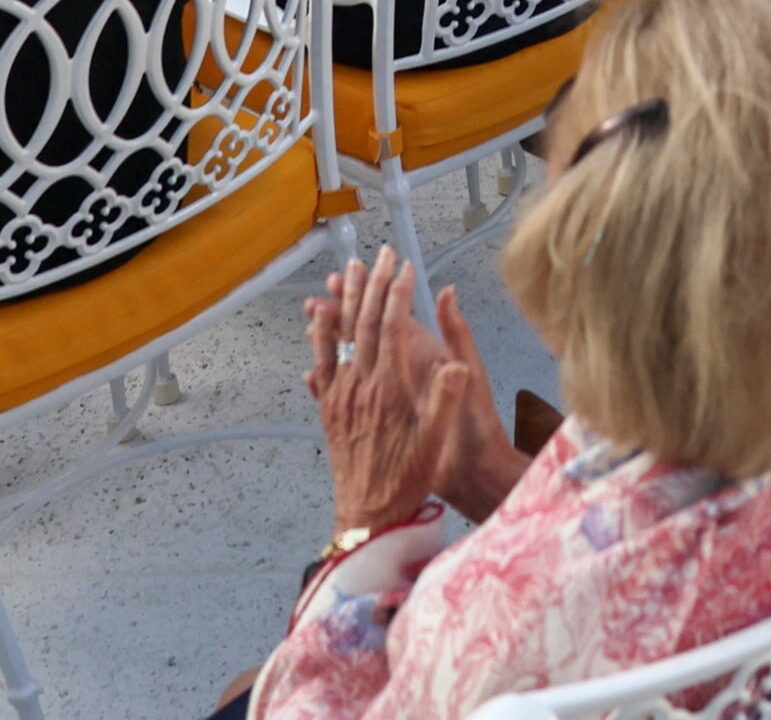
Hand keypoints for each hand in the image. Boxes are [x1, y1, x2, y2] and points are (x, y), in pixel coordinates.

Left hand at [306, 252, 517, 530]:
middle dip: (372, 284)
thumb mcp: (434, 443)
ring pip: (338, 338)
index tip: (405, 268)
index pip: (392, 327)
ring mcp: (339, 397)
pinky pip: (321, 364)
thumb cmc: (407, 480)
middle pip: (363, 323)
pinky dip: (319, 338)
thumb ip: (444, 401)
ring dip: (342, 302)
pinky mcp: (328, 410)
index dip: (398, 293)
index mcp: (388, 388)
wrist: (367, 515)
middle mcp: (359, 386)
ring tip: (344, 273)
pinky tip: (315, 323)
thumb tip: (454, 364)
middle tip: (378, 255)